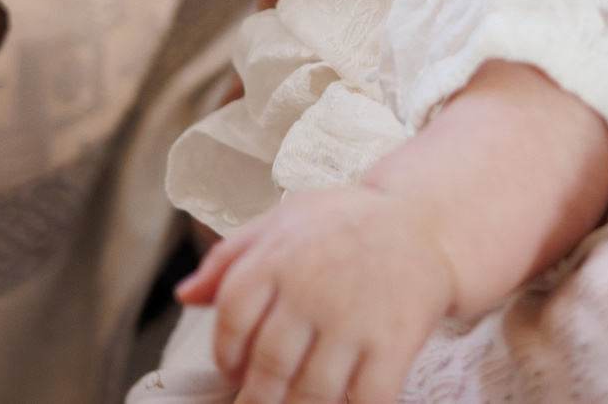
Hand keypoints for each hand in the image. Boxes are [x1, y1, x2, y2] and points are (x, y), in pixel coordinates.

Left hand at [176, 186, 456, 403]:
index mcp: (278, 256)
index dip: (226, 354)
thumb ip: (229, 258)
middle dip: (257, 398)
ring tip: (296, 403)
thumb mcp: (282, 221)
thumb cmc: (343, 225)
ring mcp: (355, 317)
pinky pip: (366, 398)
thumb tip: (185, 295)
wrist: (422, 222)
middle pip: (268, 366)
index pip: (231, 317)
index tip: (234, 370)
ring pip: (312, 392)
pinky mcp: (395, 341)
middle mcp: (312, 287)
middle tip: (259, 402)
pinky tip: (343, 401)